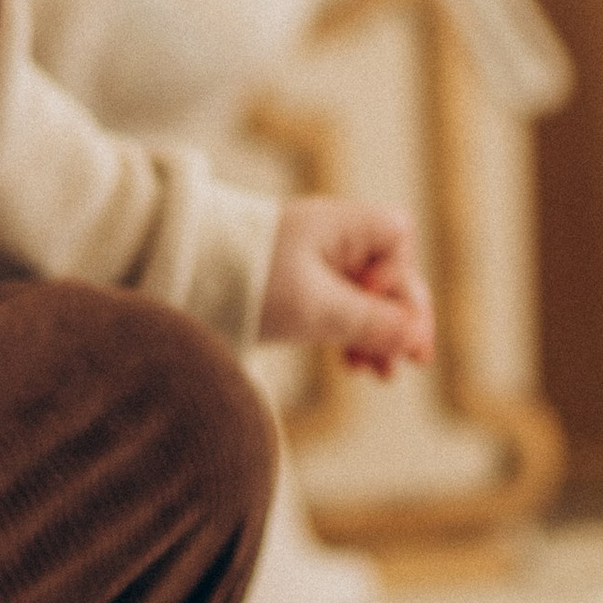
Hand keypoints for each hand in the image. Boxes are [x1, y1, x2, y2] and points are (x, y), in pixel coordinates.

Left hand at [259, 197, 433, 376]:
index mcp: (340, 225)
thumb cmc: (251, 281)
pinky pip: (341, 307)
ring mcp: (316, 261)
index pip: (397, 240)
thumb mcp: (317, 308)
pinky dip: (351, 334)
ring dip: (378, 334)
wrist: (184, 279)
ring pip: (366, 296)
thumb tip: (418, 340)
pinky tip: (354, 366)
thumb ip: (372, 323)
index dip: (398, 278)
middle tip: (413, 364)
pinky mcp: (299, 286)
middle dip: (399, 319)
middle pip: (388, 273)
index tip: (375, 309)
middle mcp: (332, 238)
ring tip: (382, 377)